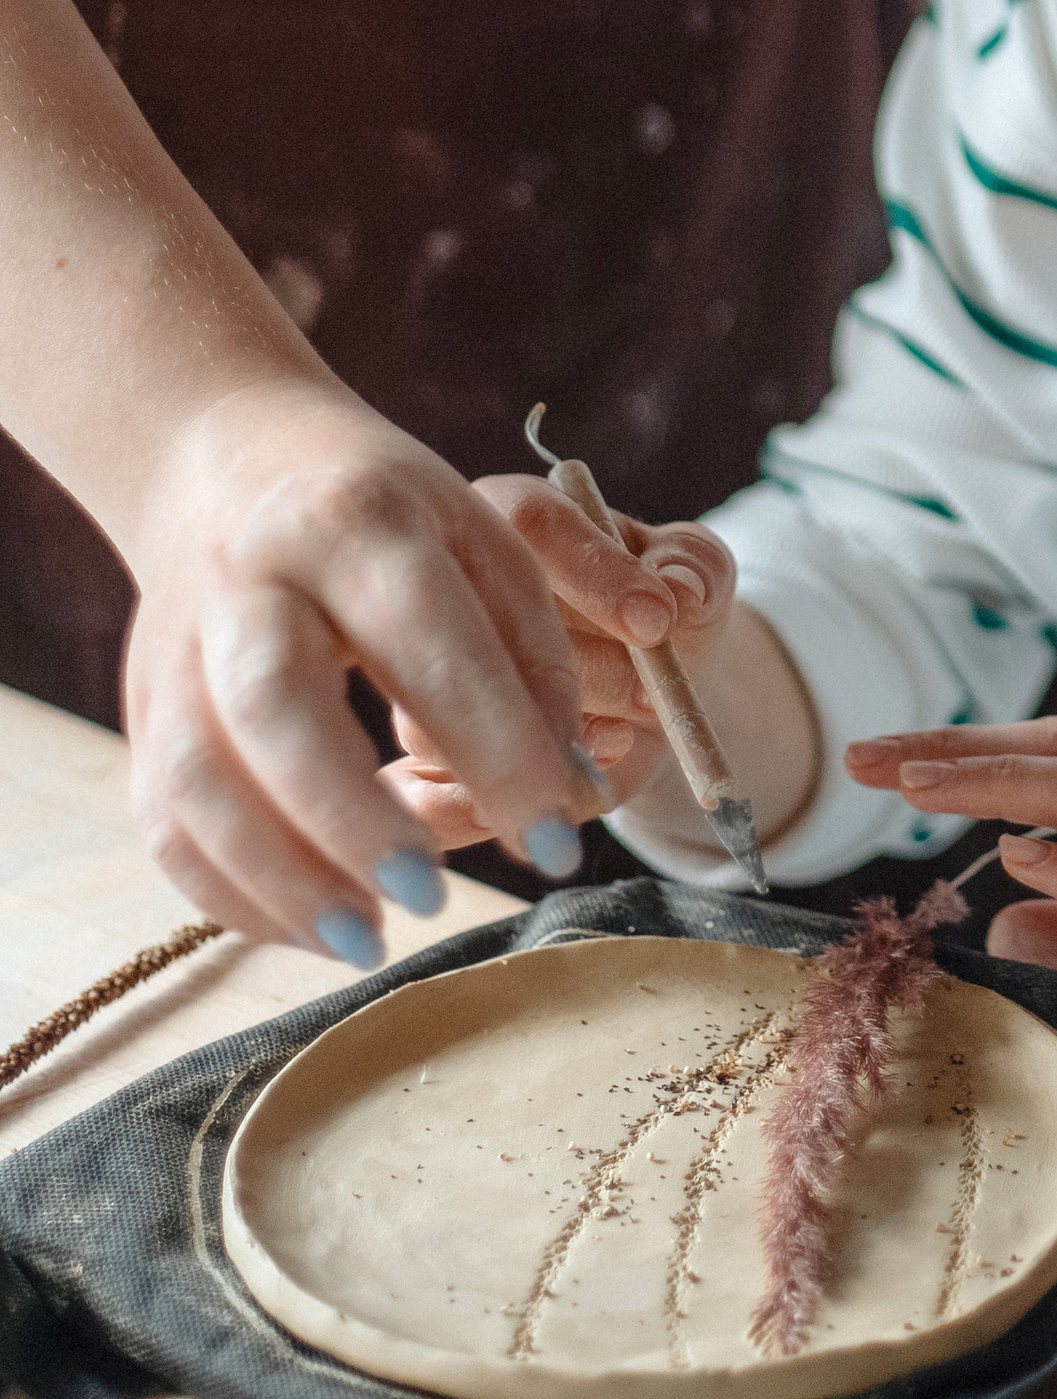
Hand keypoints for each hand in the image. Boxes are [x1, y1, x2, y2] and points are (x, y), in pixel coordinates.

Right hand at [119, 378, 677, 961]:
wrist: (228, 458)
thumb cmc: (389, 515)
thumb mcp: (483, 540)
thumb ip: (538, 660)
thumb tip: (569, 794)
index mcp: (357, 521)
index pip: (429, 641)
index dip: (499, 748)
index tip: (561, 842)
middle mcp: (251, 580)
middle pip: (275, 704)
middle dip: (354, 816)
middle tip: (435, 896)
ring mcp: (178, 647)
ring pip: (197, 776)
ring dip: (281, 876)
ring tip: (369, 940)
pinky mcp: (143, 707)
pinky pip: (163, 819)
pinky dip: (231, 891)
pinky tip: (316, 927)